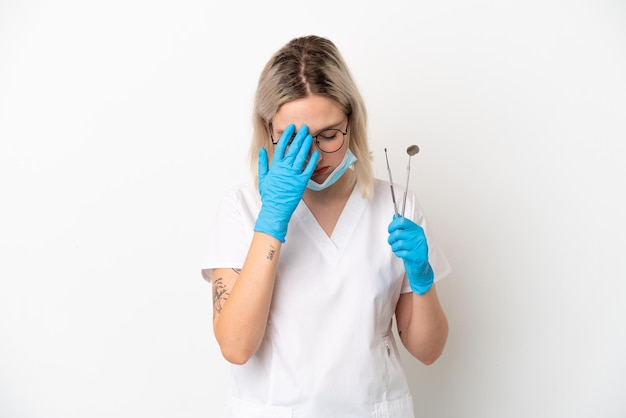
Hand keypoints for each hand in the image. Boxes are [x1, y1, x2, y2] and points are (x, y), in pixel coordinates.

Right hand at [254, 124, 318, 242]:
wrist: (276, 209)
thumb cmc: (269, 194)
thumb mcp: (263, 177)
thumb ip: (263, 163)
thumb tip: (262, 150)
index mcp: (275, 166)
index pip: (282, 146)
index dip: (287, 136)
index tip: (291, 127)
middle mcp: (285, 168)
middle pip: (293, 149)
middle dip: (299, 137)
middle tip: (305, 127)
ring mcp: (293, 174)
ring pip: (301, 156)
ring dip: (306, 145)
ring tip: (310, 136)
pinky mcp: (301, 182)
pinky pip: (308, 169)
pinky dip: (313, 160)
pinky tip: (316, 152)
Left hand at [388, 216, 433, 294]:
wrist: (419, 266)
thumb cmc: (412, 250)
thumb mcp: (407, 236)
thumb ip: (402, 226)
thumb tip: (395, 216)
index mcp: (416, 229)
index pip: (402, 221)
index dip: (393, 225)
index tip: (390, 230)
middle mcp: (419, 236)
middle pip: (398, 233)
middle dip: (391, 239)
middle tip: (392, 242)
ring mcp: (419, 246)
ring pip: (398, 244)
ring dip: (394, 248)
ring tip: (397, 249)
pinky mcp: (418, 256)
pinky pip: (401, 253)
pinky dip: (398, 254)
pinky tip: (401, 254)